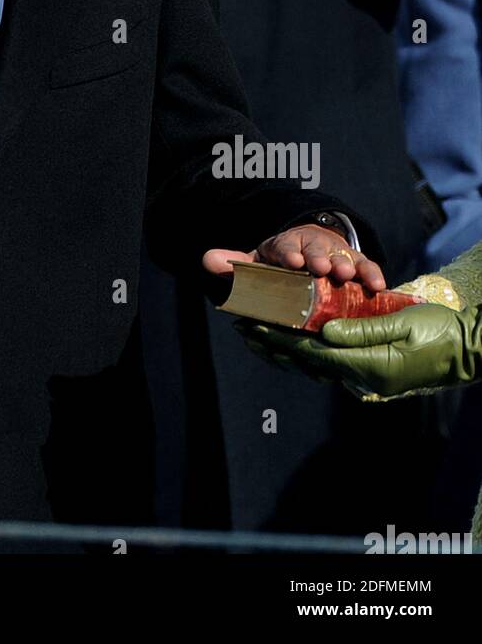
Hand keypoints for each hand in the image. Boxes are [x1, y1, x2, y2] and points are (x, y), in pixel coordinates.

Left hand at [203, 223, 385, 292]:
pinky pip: (366, 267)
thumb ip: (235, 264)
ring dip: (346, 266)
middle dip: (319, 258)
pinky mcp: (356, 264)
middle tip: (323, 268)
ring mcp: (336, 255)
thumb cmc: (281, 263)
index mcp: (285, 246)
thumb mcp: (258, 262)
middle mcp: (312, 247)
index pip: (284, 247)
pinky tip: (378, 286)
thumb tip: (206, 260)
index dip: (288, 254)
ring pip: (342, 258)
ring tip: (349, 276)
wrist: (311, 250)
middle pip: (315, 250)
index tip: (292, 261)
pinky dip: (372, 274)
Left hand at [238, 303, 481, 397]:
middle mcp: (364, 379)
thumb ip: (362, 328)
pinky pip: (333, 365)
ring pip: (318, 365)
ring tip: (258, 336)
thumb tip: (324, 332)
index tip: (254, 323)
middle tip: (244, 328)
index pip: (314, 352)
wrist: (469, 352)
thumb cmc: (440, 332)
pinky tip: (294, 344)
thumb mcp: (402, 323)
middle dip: (275, 345)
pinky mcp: (374, 375)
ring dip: (287, 350)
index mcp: (370, 367)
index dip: (282, 337)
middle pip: (310, 361)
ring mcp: (369, 380)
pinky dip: (308, 354)